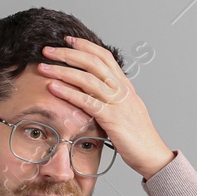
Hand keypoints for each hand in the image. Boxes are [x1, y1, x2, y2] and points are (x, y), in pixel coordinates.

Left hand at [38, 37, 173, 178]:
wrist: (153, 155)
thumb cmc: (137, 136)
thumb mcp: (126, 110)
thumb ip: (112, 98)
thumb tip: (93, 92)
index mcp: (125, 85)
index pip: (105, 56)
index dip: (86, 46)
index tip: (68, 40)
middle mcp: (122, 89)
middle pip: (93, 62)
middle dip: (68, 54)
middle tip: (47, 50)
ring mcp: (118, 103)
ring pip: (87, 78)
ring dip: (62, 71)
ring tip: (43, 67)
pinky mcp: (112, 118)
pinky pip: (87, 101)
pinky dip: (68, 92)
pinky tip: (53, 88)